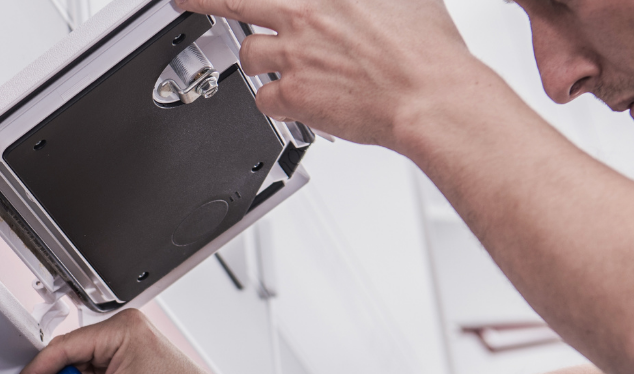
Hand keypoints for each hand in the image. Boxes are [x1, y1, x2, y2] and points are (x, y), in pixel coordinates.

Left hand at [177, 0, 471, 148]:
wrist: (431, 95)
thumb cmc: (425, 50)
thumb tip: (354, 3)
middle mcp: (304, 14)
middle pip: (235, 2)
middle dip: (202, 0)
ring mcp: (296, 54)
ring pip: (250, 55)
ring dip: (261, 62)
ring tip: (286, 69)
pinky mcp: (295, 94)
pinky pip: (265, 99)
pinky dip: (278, 104)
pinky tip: (298, 103)